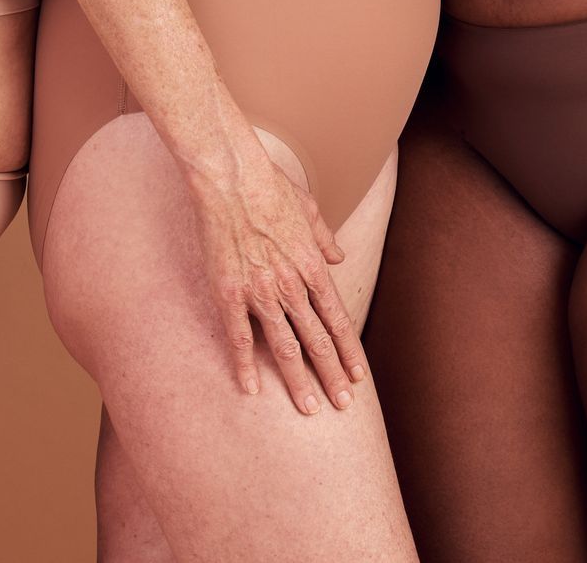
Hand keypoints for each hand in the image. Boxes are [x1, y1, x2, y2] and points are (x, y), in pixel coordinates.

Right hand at [187, 133, 368, 414]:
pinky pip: (239, 337)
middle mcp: (291, 284)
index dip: (348, 351)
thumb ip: (324, 238)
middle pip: (317, 340)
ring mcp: (260, 290)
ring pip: (284, 346)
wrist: (231, 176)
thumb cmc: (269, 185)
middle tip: (342, 406)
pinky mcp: (229, 291)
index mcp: (312, 265)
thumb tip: (339, 256)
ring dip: (298, 381)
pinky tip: (251, 390)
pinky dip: (245, 366)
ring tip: (308, 409)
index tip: (357, 377)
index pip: (337, 319)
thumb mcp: (309, 209)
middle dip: (331, 376)